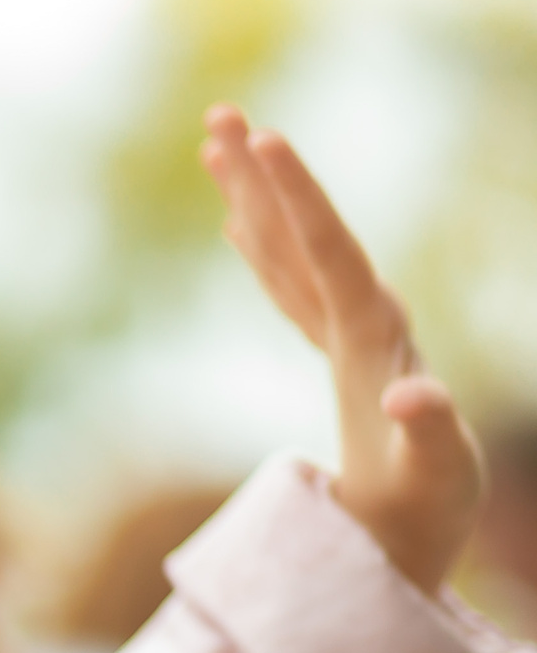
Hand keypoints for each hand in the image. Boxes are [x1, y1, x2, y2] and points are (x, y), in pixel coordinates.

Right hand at [201, 105, 481, 591]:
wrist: (427, 539)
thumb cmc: (429, 517)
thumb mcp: (437, 479)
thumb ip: (431, 433)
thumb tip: (410, 393)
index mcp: (378, 340)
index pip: (333, 253)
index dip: (298, 200)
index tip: (266, 142)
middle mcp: (369, 323)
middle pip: (309, 234)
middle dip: (266, 175)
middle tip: (221, 114)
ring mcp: (352, 337)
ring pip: (294, 252)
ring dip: (257, 199)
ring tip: (215, 143)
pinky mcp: (336, 356)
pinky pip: (290, 287)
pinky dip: (263, 250)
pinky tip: (237, 225)